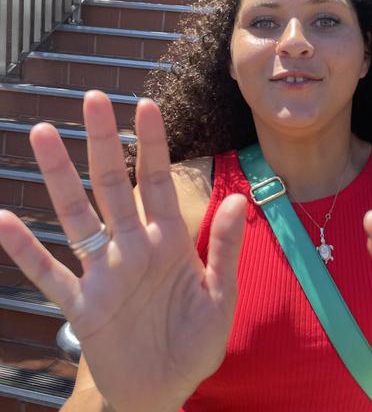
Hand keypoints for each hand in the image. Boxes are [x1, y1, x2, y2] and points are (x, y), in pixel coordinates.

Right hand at [0, 92, 246, 410]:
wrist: (167, 389)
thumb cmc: (197, 342)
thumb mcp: (222, 294)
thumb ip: (224, 246)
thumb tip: (238, 197)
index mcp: (170, 242)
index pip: (159, 183)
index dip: (153, 145)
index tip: (145, 104)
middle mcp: (133, 248)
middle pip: (114, 186)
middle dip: (104, 144)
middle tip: (92, 99)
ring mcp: (104, 274)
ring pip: (77, 216)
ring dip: (60, 178)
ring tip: (44, 135)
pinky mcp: (82, 307)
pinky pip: (49, 274)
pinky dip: (26, 251)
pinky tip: (4, 220)